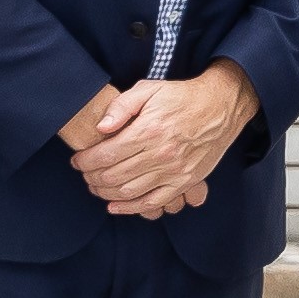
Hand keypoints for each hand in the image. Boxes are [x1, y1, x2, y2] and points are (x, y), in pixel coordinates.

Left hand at [72, 62, 252, 222]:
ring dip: (106, 193)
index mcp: (148, 130)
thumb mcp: (149, 89)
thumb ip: (121, 106)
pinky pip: (153, 202)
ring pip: (129, 192)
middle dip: (91, 177)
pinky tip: (114, 206)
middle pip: (113, 176)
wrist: (221, 106)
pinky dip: (131, 208)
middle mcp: (160, 154)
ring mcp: (174, 171)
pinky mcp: (184, 181)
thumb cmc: (182, 97)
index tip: (77, 160)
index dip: (85, 161)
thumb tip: (101, 128)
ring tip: (95, 186)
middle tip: (84, 173)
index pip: (105, 155)